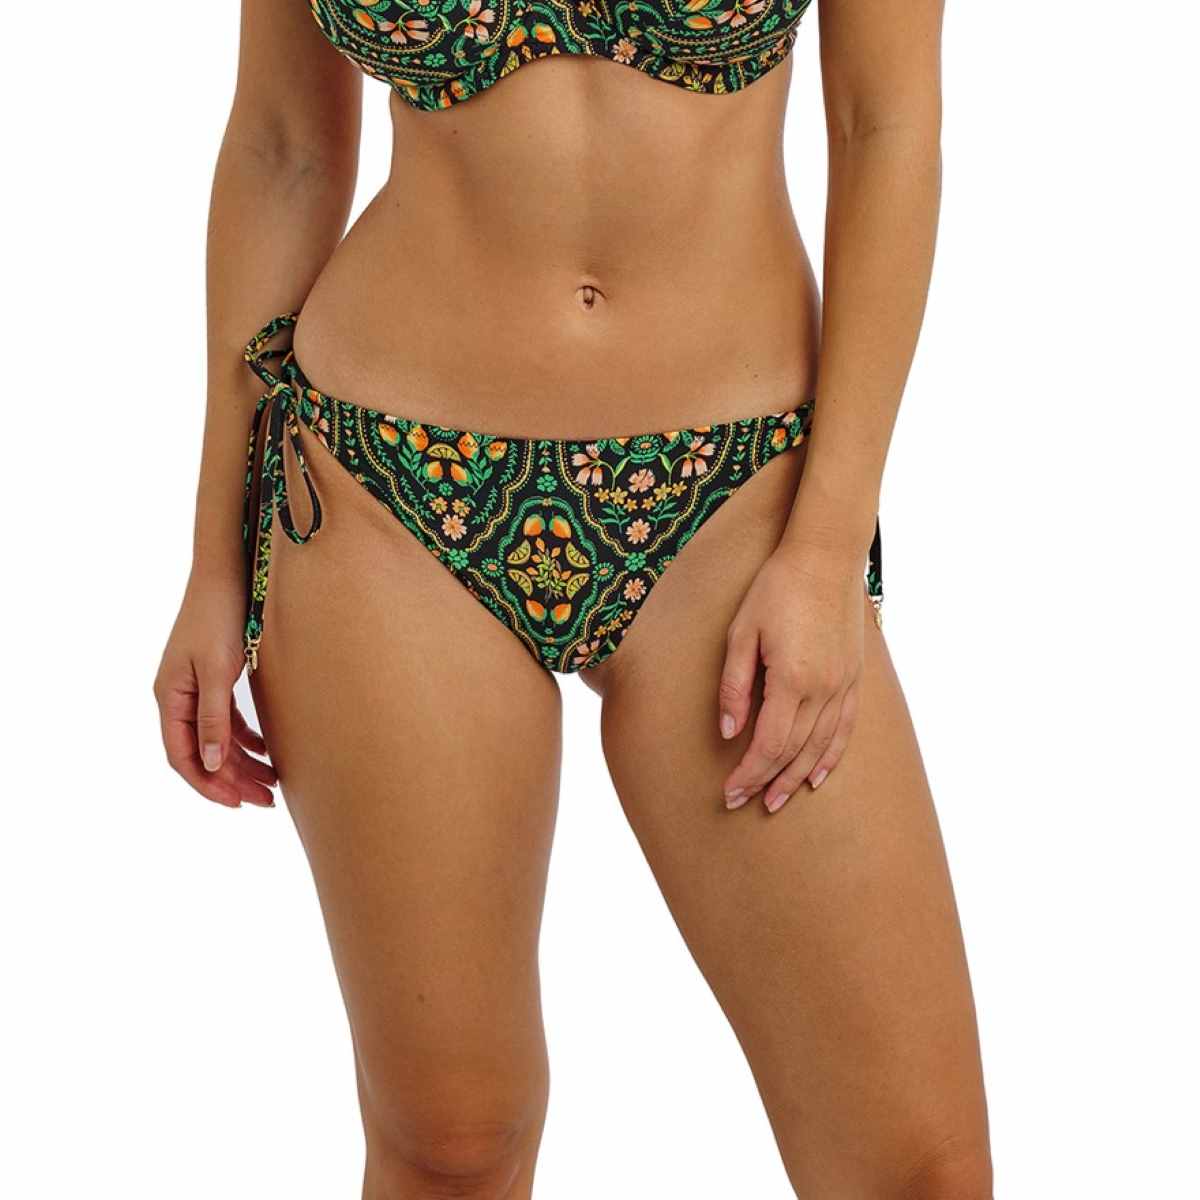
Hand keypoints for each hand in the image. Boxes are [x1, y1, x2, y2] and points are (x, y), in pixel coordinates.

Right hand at [153, 571, 276, 808]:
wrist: (227, 574)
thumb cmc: (221, 618)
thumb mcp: (218, 670)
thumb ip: (213, 718)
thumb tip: (210, 764)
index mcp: (170, 697)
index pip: (183, 756)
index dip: (208, 784)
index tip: (237, 803)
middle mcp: (177, 696)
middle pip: (202, 753)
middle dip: (232, 780)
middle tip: (266, 800)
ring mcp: (195, 688)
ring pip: (216, 739)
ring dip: (241, 762)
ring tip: (271, 783)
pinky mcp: (214, 677)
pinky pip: (225, 719)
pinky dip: (244, 738)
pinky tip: (267, 750)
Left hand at [717, 543, 865, 812]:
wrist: (825, 556)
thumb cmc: (776, 589)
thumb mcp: (741, 633)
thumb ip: (735, 685)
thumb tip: (730, 731)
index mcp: (792, 679)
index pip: (769, 744)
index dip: (748, 773)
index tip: (730, 793)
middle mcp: (823, 689)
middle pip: (794, 752)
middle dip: (766, 781)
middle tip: (743, 803)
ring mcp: (842, 685)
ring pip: (821, 747)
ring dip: (797, 777)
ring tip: (776, 800)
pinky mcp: (853, 677)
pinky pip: (844, 728)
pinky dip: (831, 756)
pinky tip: (818, 775)